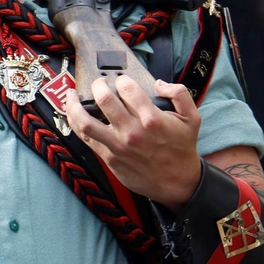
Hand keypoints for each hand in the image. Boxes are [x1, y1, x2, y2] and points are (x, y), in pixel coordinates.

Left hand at [62, 75, 201, 210]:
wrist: (178, 183)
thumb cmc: (182, 148)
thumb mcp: (192, 118)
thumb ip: (179, 93)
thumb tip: (158, 83)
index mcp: (152, 119)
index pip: (127, 89)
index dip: (122, 80)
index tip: (121, 81)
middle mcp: (132, 132)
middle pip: (104, 100)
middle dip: (98, 85)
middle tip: (99, 83)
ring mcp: (118, 146)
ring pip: (85, 121)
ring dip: (74, 104)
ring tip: (71, 94)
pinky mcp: (109, 158)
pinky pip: (86, 138)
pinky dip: (75, 123)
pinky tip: (73, 114)